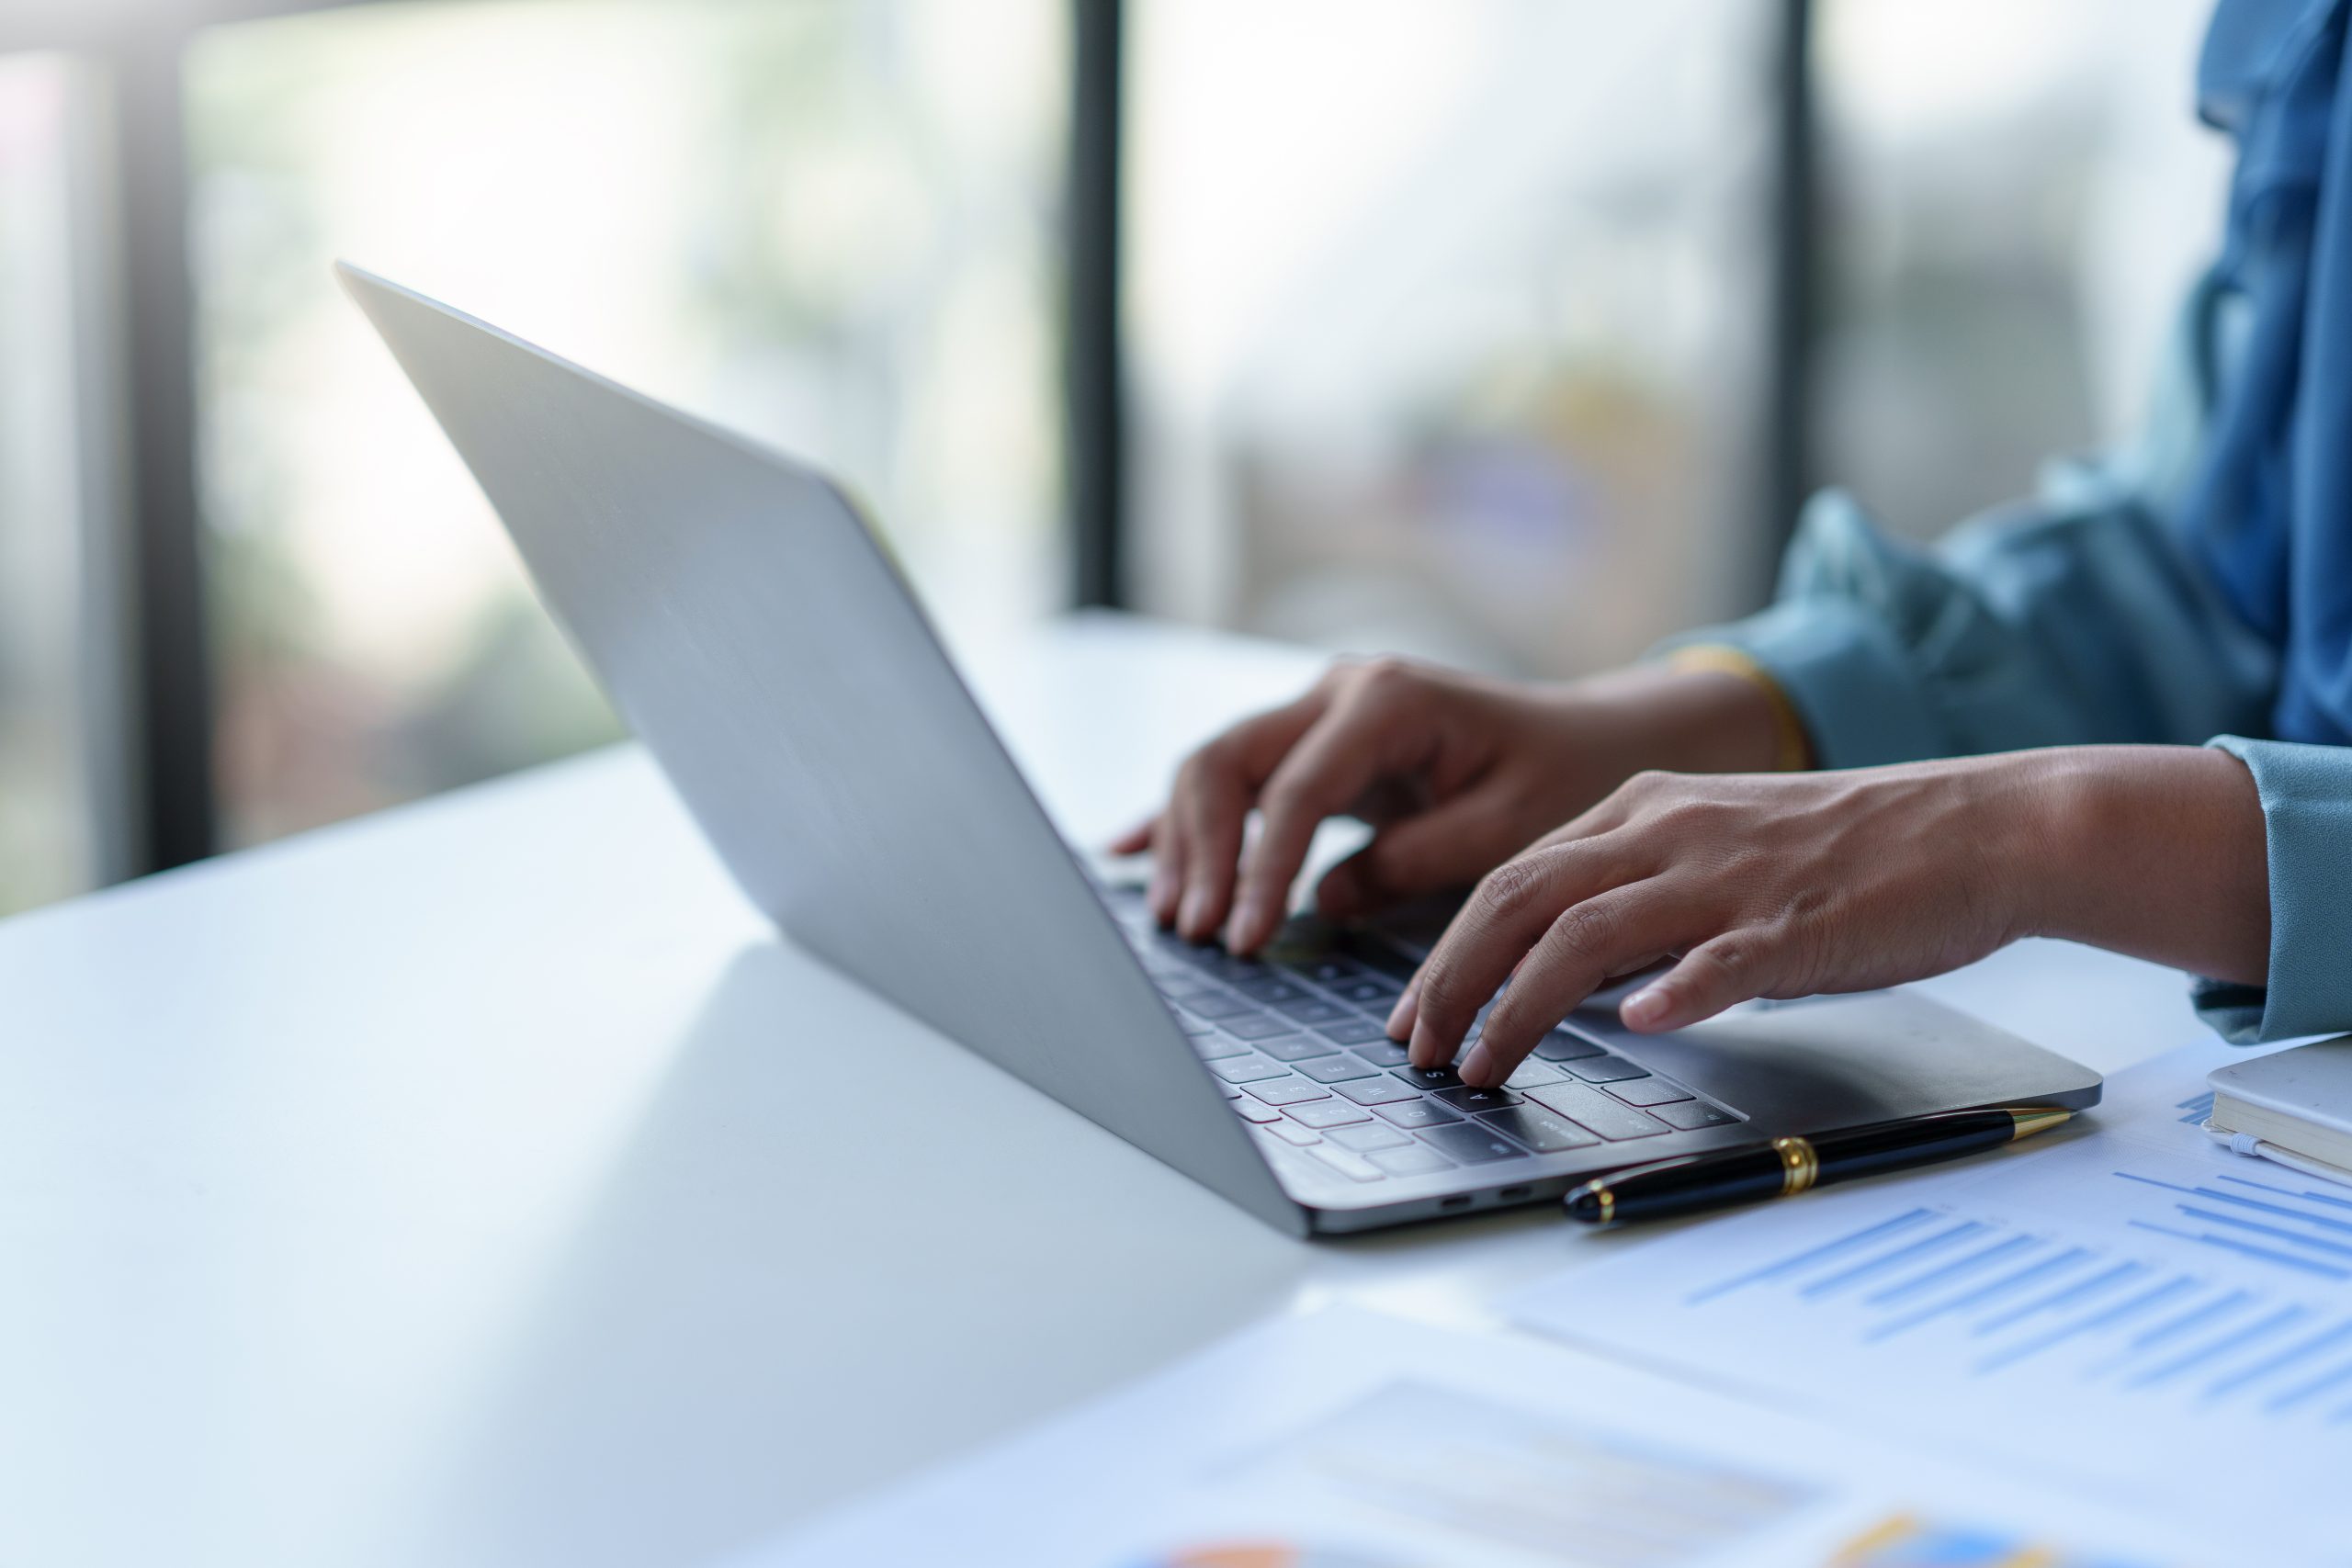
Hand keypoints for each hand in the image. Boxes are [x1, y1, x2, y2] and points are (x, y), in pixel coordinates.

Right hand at [1113, 656, 1782, 953]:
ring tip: (1178, 920)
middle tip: (1199, 932)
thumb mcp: (1509, 829)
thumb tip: (1324, 901)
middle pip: (1227, 760)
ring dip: (1186, 841)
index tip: (1246, 936)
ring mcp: (1318, 711)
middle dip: (1201, 849)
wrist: (1593, 741)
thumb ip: (1416, 861)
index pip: (1294, 788)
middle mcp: (1339, 691)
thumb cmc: (1563, 778)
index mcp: (1387, 700)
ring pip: (1216, 766)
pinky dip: (1184, 817)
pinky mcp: (1314, 745)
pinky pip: (1234, 778)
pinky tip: (1128, 851)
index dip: (1259, 867)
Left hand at [1390, 746, 2271, 1087]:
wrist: (1981, 827)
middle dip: (1452, 979)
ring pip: (1588, 930)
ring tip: (1481, 1066)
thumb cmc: (1853, 853)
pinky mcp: (1798, 921)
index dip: (1448, 949)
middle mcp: (1671, 830)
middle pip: (1521, 899)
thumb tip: (1581, 973)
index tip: (1414, 1014)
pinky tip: (1639, 1025)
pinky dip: (1675, 989)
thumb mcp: (1723, 847)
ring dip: (1520, 1004)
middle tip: (1417, 1049)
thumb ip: (1646, 895)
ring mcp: (1731, 874)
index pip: (1512, 876)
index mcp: (1646, 808)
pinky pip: (1722, 956)